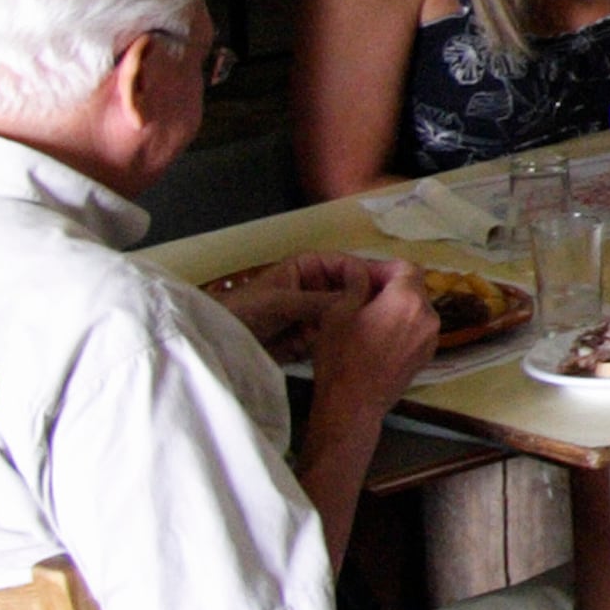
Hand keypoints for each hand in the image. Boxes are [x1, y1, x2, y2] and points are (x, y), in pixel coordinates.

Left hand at [204, 251, 379, 360]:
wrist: (218, 343)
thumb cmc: (244, 310)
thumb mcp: (281, 301)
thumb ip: (319, 301)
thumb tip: (357, 302)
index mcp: (309, 268)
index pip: (347, 265)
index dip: (367, 274)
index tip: (387, 288)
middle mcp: (318, 288)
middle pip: (352, 289)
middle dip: (367, 300)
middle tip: (390, 312)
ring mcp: (317, 313)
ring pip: (349, 313)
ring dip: (360, 321)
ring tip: (380, 331)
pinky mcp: (314, 337)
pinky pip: (337, 335)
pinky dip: (347, 340)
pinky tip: (362, 344)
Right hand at [307, 258, 443, 414]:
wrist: (353, 404)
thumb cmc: (341, 356)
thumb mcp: (338, 311)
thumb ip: (356, 284)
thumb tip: (363, 272)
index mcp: (408, 300)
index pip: (405, 267)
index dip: (383, 267)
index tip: (361, 276)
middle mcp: (429, 315)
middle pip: (414, 287)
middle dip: (390, 285)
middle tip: (362, 293)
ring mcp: (431, 337)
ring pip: (417, 308)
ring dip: (396, 305)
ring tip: (368, 315)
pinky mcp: (428, 354)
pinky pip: (417, 328)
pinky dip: (402, 323)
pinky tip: (379, 335)